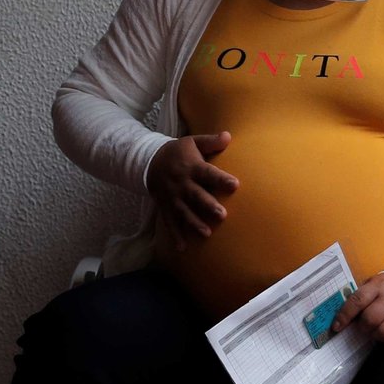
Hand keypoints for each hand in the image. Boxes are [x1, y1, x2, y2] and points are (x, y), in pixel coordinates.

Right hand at [147, 132, 238, 247]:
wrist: (148, 161)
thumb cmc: (177, 152)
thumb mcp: (192, 142)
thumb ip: (211, 142)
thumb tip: (228, 135)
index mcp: (191, 167)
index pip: (208, 173)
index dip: (221, 178)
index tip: (235, 184)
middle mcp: (182, 184)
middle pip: (196, 195)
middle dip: (208, 205)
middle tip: (222, 214)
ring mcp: (173, 197)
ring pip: (184, 211)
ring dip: (194, 223)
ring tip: (207, 233)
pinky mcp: (165, 206)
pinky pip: (169, 222)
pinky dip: (175, 235)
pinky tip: (182, 248)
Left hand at [334, 272, 383, 344]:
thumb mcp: (374, 284)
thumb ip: (360, 297)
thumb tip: (342, 317)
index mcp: (380, 286)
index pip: (358, 301)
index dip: (345, 316)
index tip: (337, 326)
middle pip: (371, 320)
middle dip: (363, 327)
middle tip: (363, 327)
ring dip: (376, 335)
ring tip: (376, 330)